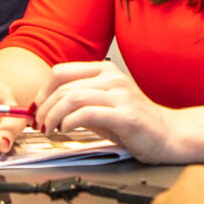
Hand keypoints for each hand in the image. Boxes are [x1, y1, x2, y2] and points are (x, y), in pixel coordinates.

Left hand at [35, 61, 178, 162]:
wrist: (167, 134)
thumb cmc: (133, 121)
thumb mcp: (101, 104)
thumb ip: (76, 101)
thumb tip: (44, 107)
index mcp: (104, 70)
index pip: (60, 72)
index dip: (42, 91)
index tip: (36, 108)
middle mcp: (111, 78)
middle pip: (63, 87)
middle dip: (44, 107)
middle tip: (39, 124)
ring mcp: (120, 95)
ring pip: (72, 98)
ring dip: (53, 116)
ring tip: (49, 129)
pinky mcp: (126, 114)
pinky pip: (87, 113)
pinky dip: (70, 122)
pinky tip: (66, 130)